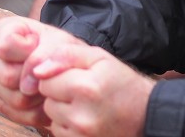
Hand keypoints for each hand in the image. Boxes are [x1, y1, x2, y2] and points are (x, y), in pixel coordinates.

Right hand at [0, 16, 51, 127]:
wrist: (67, 65)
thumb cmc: (61, 48)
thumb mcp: (60, 41)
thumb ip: (47, 53)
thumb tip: (31, 79)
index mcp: (7, 31)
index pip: (5, 46)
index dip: (27, 51)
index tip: (39, 46)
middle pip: (7, 76)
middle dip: (35, 75)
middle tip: (48, 67)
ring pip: (14, 100)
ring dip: (38, 94)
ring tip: (49, 80)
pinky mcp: (1, 104)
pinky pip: (19, 114)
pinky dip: (37, 108)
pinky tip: (44, 94)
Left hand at [34, 44, 155, 136]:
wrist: (145, 114)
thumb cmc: (123, 83)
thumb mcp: (101, 58)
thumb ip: (68, 55)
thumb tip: (38, 69)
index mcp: (86, 86)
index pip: (45, 79)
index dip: (59, 74)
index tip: (77, 75)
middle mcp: (81, 113)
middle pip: (46, 99)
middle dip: (60, 93)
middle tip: (84, 90)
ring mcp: (79, 133)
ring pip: (51, 116)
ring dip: (63, 109)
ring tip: (86, 104)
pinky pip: (58, 131)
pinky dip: (68, 124)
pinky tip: (86, 117)